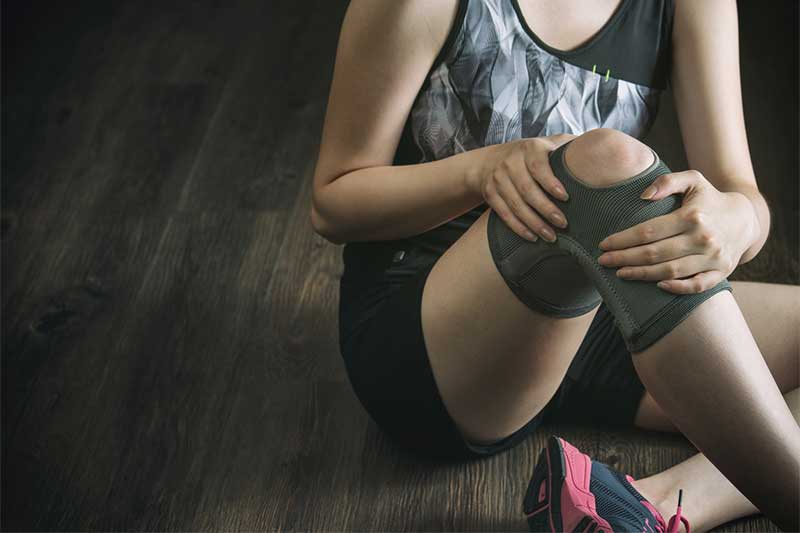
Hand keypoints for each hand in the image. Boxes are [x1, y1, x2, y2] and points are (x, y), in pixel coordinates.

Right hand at [472, 134, 576, 241]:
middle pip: (527, 190)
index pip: (538, 167)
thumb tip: (602, 146)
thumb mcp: (548, 143)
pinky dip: (518, 227)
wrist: (490, 161)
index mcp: (529, 149)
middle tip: (563, 224)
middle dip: (545, 209)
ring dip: (534, 223)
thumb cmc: (531, 155)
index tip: (566, 197)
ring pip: (515, 205)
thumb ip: (569, 145)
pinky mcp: (490, 194)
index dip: (551, 183)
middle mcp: (510, 162)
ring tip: (551, 236)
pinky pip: (504, 214)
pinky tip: (532, 237)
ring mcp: (498, 179)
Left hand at [596, 169, 757, 293]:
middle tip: (603, 261)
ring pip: (670, 271)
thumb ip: (668, 182)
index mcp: (692, 216)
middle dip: (625, 258)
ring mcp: (713, 258)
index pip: (649, 231)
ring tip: (620, 273)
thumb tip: (643, 196)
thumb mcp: (693, 180)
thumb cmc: (709, 199)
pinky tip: (657, 286)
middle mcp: (703, 238)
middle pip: (655, 253)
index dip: (623, 239)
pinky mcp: (720, 272)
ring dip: (642, 274)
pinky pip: (697, 286)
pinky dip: (677, 288)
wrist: (745, 218)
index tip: (604, 244)